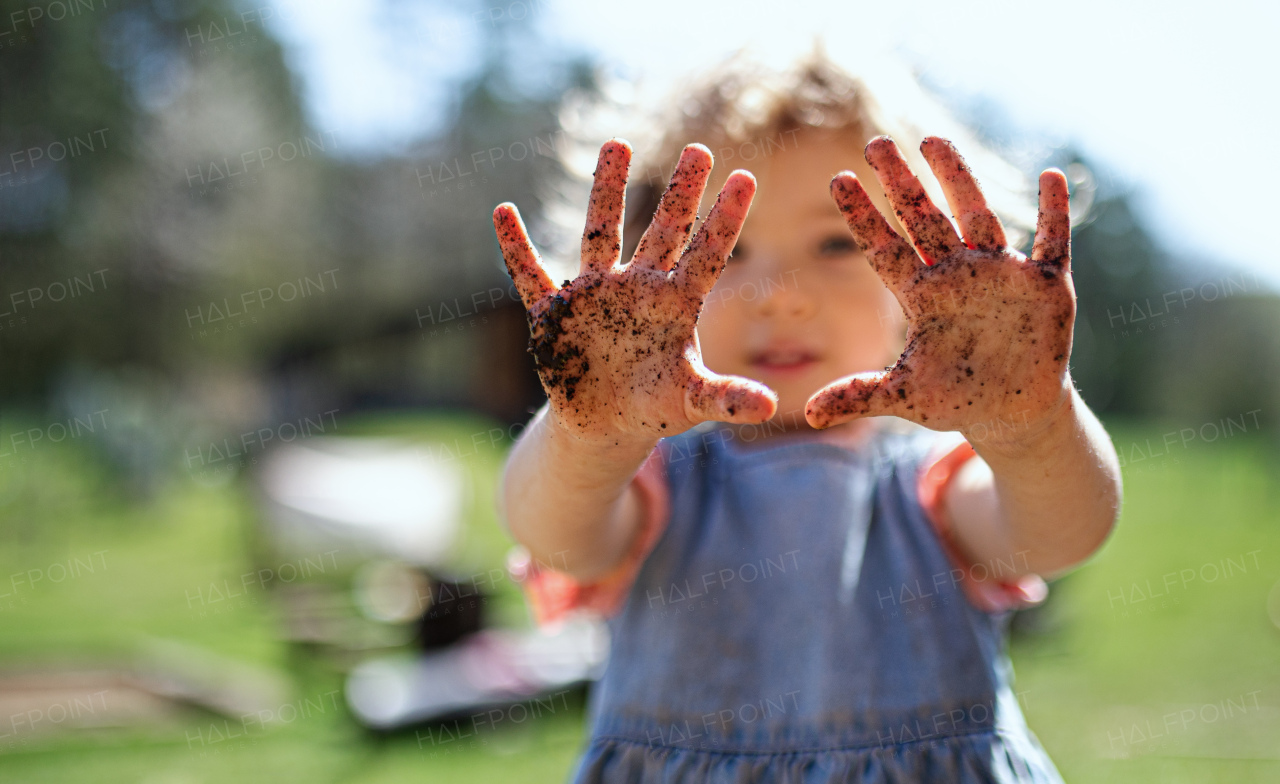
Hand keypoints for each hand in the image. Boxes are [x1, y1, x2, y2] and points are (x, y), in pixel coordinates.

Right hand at [493, 140, 776, 443]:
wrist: (605, 423)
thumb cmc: (655, 406)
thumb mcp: (691, 403)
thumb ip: (726, 399)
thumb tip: (771, 407)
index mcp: (675, 304)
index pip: (706, 254)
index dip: (724, 219)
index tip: (747, 177)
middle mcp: (638, 287)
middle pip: (663, 230)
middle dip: (680, 192)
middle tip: (700, 149)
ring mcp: (595, 295)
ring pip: (601, 234)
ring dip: (606, 190)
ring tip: (618, 143)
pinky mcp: (554, 314)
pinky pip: (531, 276)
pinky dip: (516, 249)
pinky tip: (503, 213)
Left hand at [805, 136, 1074, 447]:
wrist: (1013, 410)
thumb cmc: (956, 398)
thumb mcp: (906, 398)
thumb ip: (859, 397)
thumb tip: (809, 415)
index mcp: (922, 295)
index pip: (885, 247)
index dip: (863, 216)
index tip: (838, 180)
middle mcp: (957, 273)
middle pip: (924, 218)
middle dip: (901, 181)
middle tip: (874, 142)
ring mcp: (1001, 273)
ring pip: (977, 215)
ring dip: (958, 178)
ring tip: (934, 141)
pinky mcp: (1047, 284)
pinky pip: (1053, 240)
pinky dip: (1054, 212)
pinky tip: (1051, 176)